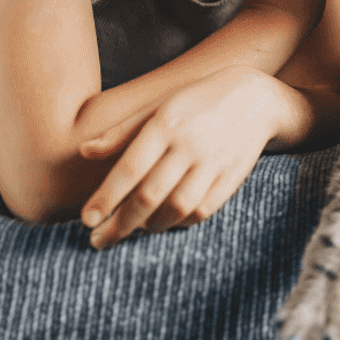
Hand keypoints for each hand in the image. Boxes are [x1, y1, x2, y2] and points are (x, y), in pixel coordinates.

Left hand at [77, 65, 280, 249]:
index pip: (130, 168)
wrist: (254, 98)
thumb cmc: (195, 102)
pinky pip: (203, 210)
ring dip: (150, 226)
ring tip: (134, 229)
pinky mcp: (233, 177)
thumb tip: (84, 152)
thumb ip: (122, 131)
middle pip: (150, 195)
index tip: (87, 220)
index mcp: (165, 124)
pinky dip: (180, 222)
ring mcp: (214, 162)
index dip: (106, 198)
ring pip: (177, 208)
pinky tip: (165, 222)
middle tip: (99, 241)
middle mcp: (189, 144)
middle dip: (120, 224)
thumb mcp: (158, 106)